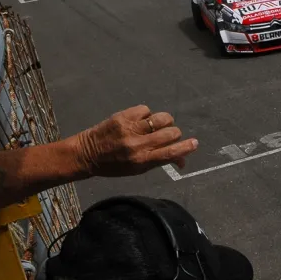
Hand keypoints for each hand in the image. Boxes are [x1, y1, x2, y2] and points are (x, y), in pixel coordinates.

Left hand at [71, 105, 198, 176]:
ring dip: (164, 122)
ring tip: (156, 126)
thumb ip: (160, 161)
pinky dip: (146, 115)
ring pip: (162, 118)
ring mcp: (130, 128)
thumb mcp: (138, 169)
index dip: (186, 147)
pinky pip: (146, 110)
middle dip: (174, 134)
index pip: (170, 153)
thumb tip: (182, 158)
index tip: (194, 143)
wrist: (86, 154)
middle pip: (171, 133)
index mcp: (142, 160)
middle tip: (167, 137)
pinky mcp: (122, 116)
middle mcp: (137, 144)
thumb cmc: (115, 166)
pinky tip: (140, 121)